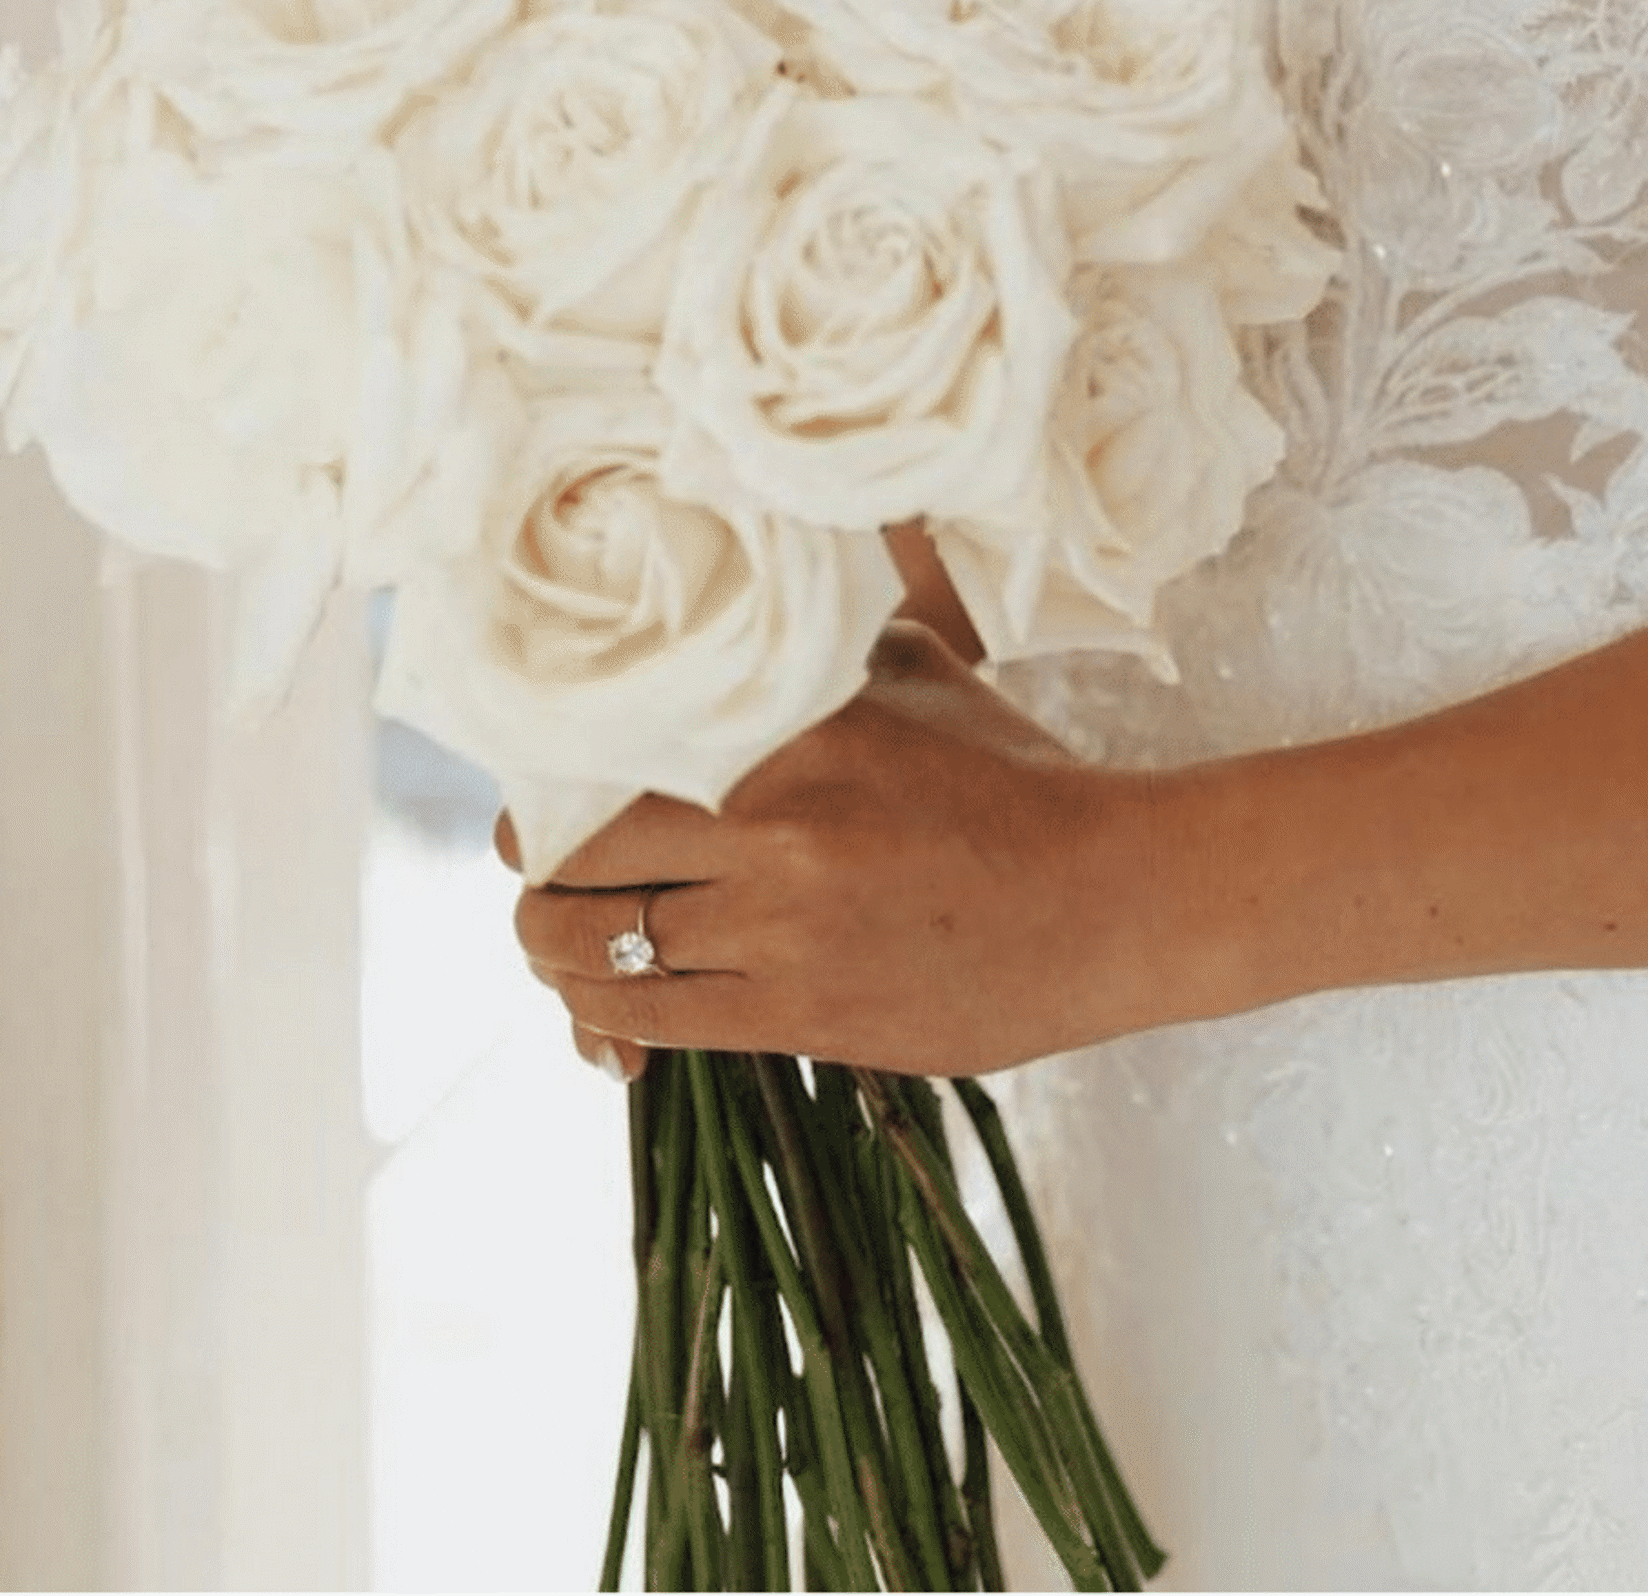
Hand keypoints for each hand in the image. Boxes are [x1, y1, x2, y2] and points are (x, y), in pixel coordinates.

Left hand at [502, 621, 1140, 1082]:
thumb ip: (818, 655)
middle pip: (582, 865)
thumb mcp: (916, 676)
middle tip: (538, 880)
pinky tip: (607, 1029)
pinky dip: (613, 1028)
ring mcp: (788, 931)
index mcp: (793, 732)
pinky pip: (662, 1026)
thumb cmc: (1014, 777)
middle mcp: (776, 830)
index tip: (540, 802)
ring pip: (605, 956)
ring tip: (555, 951)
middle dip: (539, 881)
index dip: (548, 792)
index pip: (609, 762)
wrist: (1109, 899)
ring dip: (560, 961)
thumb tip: (743, 618)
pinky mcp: (807, 1016)